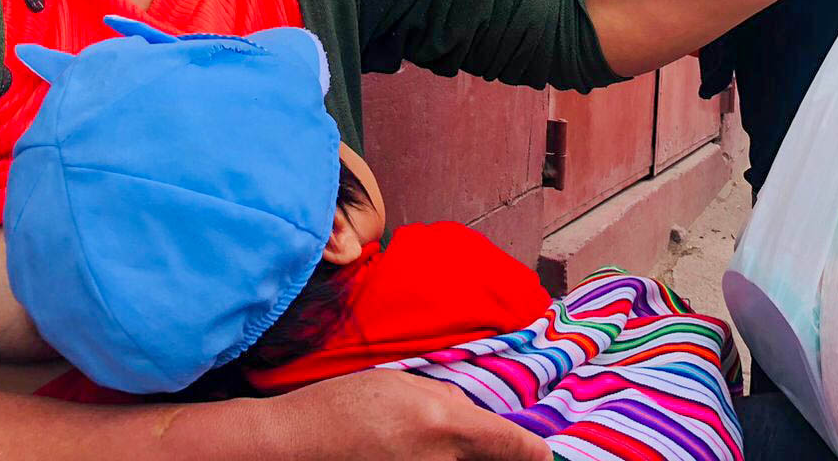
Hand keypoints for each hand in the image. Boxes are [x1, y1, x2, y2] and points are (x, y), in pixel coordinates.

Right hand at [258, 369, 549, 459]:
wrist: (294, 446)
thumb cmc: (343, 405)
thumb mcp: (403, 385)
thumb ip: (449, 401)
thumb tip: (477, 418)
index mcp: (446, 424)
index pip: (516, 447)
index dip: (535, 451)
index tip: (544, 452)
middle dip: (492, 452)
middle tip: (478, 440)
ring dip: (457, 456)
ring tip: (418, 438)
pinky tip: (407, 451)